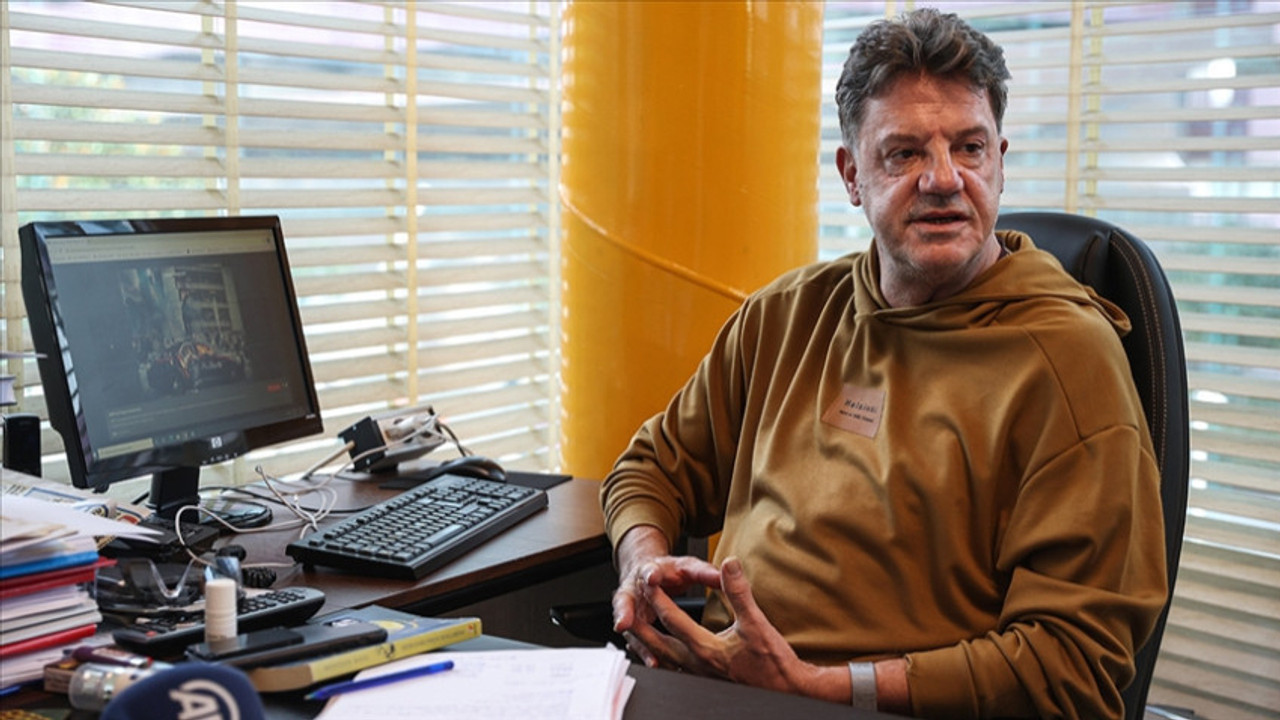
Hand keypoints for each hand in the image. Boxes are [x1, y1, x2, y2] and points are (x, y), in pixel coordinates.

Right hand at [610, 526, 718, 666]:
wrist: (649, 576)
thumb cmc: (669, 572)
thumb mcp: (687, 567)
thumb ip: (704, 572)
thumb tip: (726, 573)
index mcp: (650, 571)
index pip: (648, 572)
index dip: (650, 575)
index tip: (652, 578)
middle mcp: (635, 591)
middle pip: (625, 601)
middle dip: (625, 613)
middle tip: (625, 623)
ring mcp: (632, 610)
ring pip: (630, 626)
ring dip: (638, 642)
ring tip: (652, 658)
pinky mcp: (634, 626)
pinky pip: (637, 641)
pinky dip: (645, 652)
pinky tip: (656, 665)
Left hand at [640, 556, 824, 695]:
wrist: (788, 689)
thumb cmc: (774, 662)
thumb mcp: (756, 622)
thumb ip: (739, 592)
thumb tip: (729, 565)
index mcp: (706, 648)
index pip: (674, 619)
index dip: (659, 598)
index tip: (649, 582)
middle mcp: (699, 665)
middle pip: (659, 644)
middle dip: (642, 627)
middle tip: (626, 614)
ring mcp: (702, 677)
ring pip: (666, 662)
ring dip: (649, 648)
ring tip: (637, 637)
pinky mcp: (709, 683)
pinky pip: (677, 673)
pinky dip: (665, 662)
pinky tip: (664, 659)